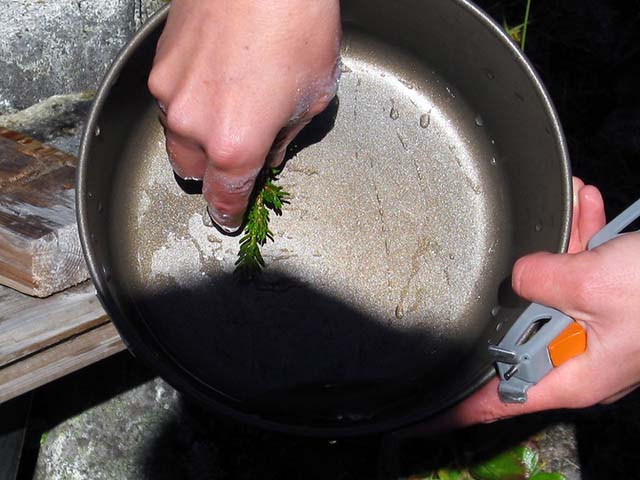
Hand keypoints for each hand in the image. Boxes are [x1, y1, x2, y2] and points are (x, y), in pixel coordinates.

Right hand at [148, 0, 340, 230]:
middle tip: (239, 151)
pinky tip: (217, 77)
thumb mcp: (313, 96)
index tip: (228, 217)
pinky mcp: (159, 64)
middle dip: (215, 170)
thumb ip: (285, 138)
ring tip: (232, 103)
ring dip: (200, 135)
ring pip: (177, 135)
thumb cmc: (298, 25)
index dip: (228, 212)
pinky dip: (191, 101)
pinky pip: (171, 99)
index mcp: (237, 144)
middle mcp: (194, 125)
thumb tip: (269, 154)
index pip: (224, 196)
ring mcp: (170, 92)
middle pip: (192, 171)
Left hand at [397, 177, 639, 435]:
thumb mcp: (591, 283)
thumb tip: (518, 274)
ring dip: (562, 248)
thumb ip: (539, 280)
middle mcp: (585, 359)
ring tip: (568, 206)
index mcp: (574, 375)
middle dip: (521, 287)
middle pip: (525, 330)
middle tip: (519, 256)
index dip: (460, 409)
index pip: (500, 400)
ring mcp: (603, 331)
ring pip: (559, 292)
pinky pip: (591, 275)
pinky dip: (586, 240)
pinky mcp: (620, 305)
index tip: (423, 416)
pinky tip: (586, 201)